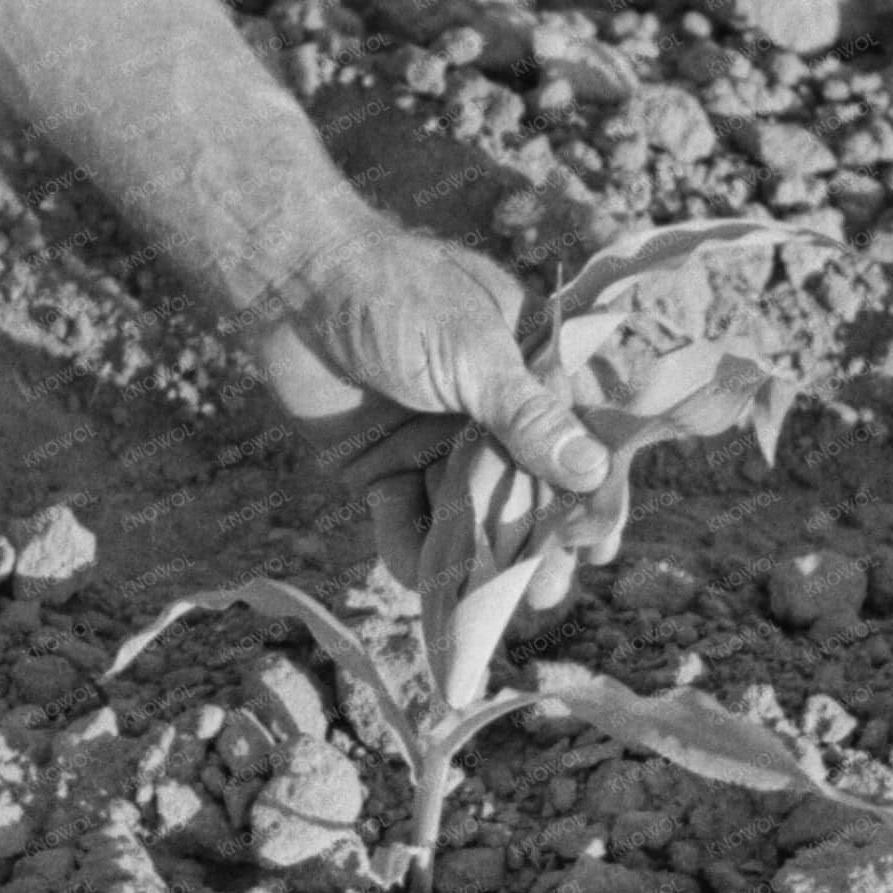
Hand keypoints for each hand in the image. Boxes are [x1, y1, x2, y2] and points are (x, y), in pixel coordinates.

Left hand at [252, 222, 611, 606]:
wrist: (293, 287)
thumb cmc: (396, 296)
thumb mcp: (473, 353)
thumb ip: (528, 417)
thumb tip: (592, 471)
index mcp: (526, 369)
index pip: (574, 439)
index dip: (589, 494)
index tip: (599, 546)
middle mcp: (487, 412)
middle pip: (523, 489)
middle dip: (536, 542)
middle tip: (549, 593)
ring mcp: (434, 442)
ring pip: (467, 513)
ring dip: (478, 558)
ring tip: (494, 605)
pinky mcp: (383, 466)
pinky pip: (405, 518)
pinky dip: (410, 550)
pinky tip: (422, 582)